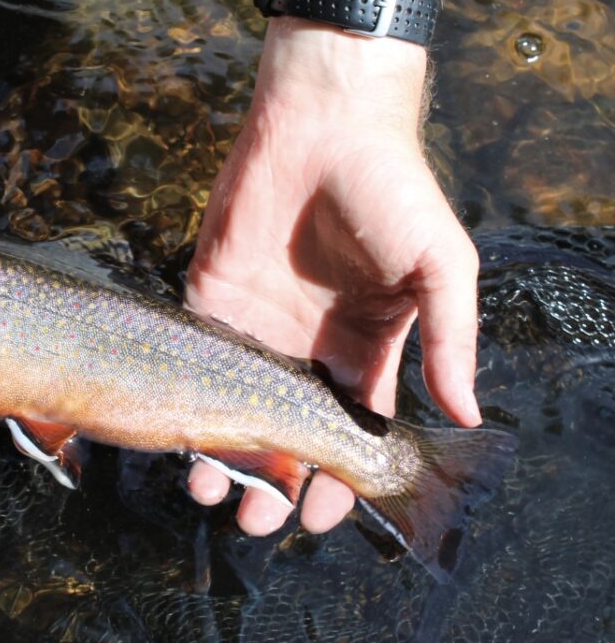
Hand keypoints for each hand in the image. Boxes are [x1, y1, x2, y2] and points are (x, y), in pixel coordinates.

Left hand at [184, 0, 480, 536]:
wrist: (321, 122)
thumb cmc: (391, 190)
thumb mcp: (441, 268)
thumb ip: (451, 342)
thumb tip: (465, 417)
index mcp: (365, 347)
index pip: (348, 430)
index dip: (337, 475)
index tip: (324, 516)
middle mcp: (307, 346)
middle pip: (285, 430)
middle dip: (273, 479)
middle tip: (257, 520)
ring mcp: (255, 324)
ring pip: (232, 406)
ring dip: (222, 451)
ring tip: (212, 490)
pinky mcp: (209, 296)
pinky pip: (194, 358)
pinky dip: (184, 397)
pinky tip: (178, 433)